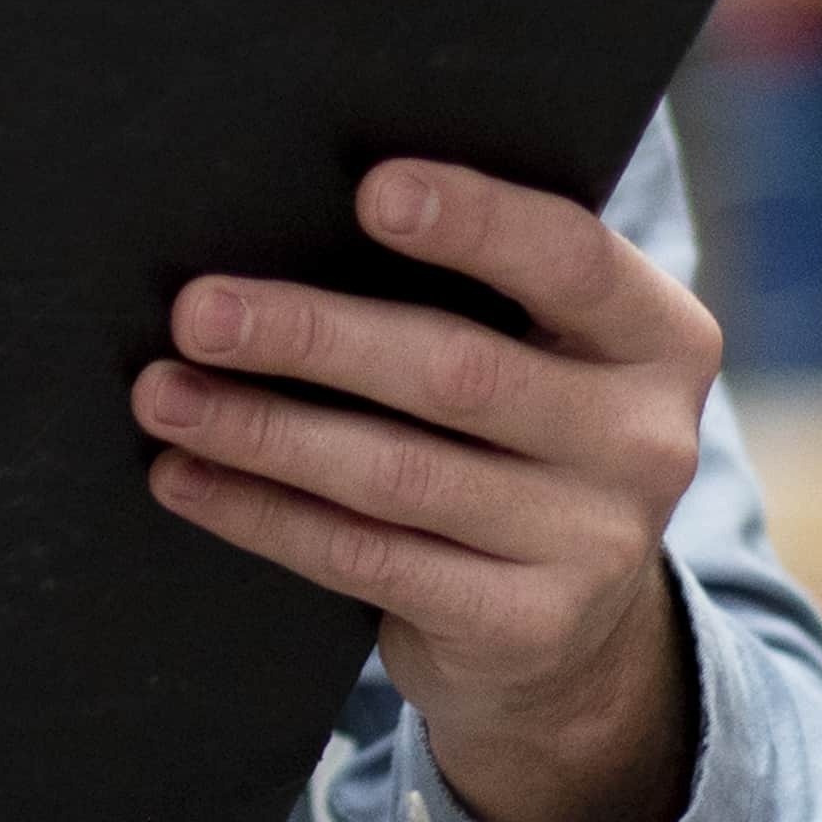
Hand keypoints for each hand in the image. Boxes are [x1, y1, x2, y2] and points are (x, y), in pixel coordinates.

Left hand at [135, 161, 711, 821]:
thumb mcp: (536, 355)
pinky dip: (262, 512)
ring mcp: (593, 544)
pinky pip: (366, 557)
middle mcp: (646, 440)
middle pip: (458, 372)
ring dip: (262, 429)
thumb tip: (283, 214)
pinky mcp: (524, 626)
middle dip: (312, 336)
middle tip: (197, 311)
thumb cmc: (515, 435)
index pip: (571, 259)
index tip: (371, 190)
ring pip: (396, 473)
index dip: (475, 221)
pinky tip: (186, 476)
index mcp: (659, 338)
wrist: (570, 631)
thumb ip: (471, 291)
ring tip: (162, 393)